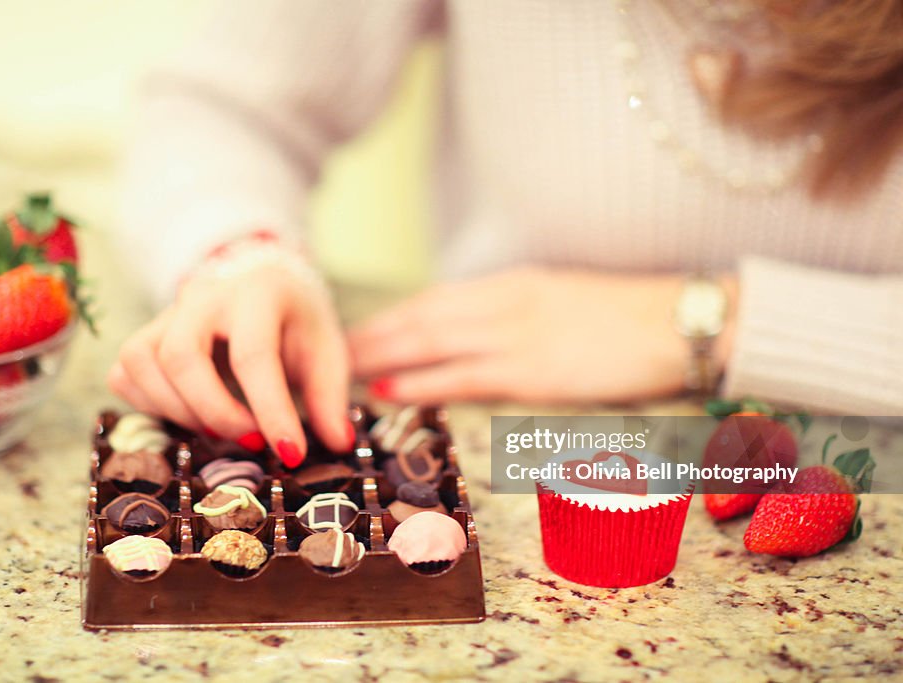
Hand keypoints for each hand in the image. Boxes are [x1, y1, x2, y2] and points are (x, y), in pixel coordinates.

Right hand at [108, 260, 352, 464]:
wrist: (262, 283)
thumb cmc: (295, 322)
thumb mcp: (326, 351)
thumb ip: (330, 396)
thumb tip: (339, 443)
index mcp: (256, 293)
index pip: (254, 355)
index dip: (271, 410)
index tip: (292, 453)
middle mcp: (203, 296)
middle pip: (181, 356)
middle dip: (214, 411)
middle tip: (251, 442)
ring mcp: (167, 313)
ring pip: (142, 363)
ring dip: (178, 412)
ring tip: (219, 431)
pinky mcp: (144, 334)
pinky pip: (124, 373)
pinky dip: (149, 405)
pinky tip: (187, 417)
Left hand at [348, 267, 736, 404]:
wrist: (675, 322)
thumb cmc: (624, 318)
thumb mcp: (561, 301)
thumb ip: (515, 314)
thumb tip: (474, 335)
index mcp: (510, 285)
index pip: (434, 300)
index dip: (389, 317)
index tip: (356, 331)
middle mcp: (502, 303)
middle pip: (418, 317)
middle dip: (369, 336)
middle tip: (323, 353)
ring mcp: (514, 335)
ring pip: (427, 343)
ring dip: (379, 358)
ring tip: (338, 373)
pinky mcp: (531, 370)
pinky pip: (461, 376)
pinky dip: (419, 383)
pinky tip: (389, 392)